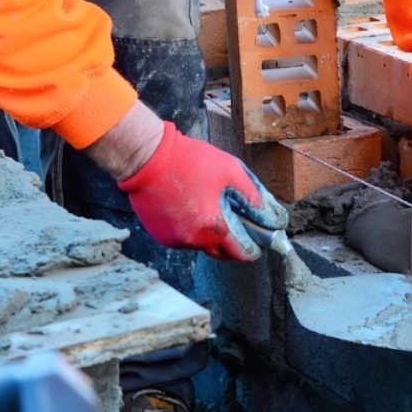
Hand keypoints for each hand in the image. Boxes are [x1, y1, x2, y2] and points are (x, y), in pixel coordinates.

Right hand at [117, 121, 286, 260]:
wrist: (147, 158)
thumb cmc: (188, 161)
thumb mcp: (230, 170)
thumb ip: (251, 193)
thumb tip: (264, 210)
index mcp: (213, 227)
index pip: (240, 252)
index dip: (252, 249)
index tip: (258, 243)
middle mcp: (192, 240)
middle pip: (220, 253)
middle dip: (233, 246)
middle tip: (239, 229)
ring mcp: (173, 239)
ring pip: (200, 246)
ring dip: (210, 236)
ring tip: (213, 211)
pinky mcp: (159, 235)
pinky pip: (183, 239)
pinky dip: (191, 230)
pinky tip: (193, 210)